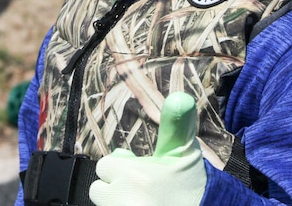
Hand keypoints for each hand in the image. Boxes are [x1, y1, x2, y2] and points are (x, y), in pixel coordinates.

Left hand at [89, 92, 206, 205]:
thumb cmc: (192, 186)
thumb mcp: (185, 153)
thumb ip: (177, 124)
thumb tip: (180, 96)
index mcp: (132, 175)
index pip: (106, 166)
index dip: (123, 168)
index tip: (142, 174)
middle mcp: (120, 199)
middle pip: (99, 190)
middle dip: (115, 189)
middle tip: (142, 192)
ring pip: (106, 205)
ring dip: (119, 203)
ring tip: (145, 202)